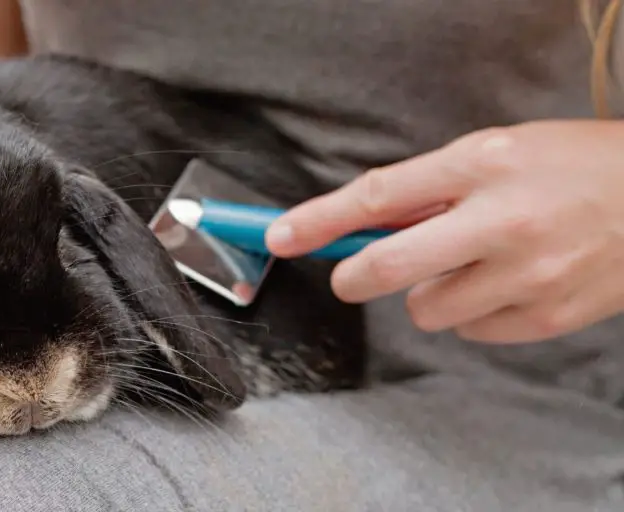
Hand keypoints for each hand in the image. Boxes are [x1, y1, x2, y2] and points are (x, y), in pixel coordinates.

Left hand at [266, 120, 623, 342]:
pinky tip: (505, 284)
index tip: (277, 236)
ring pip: (425, 310)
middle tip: (356, 274)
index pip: (378, 196)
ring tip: (471, 264)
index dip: (318, 221)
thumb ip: (427, 188)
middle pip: (389, 268)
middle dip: (356, 276)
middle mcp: (502, 220)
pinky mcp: (549, 316)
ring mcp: (529, 274)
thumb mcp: (495, 152)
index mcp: (482, 164)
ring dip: (429, 292)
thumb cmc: (568, 167)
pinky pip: (471, 332)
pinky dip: (473, 313)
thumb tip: (360, 227)